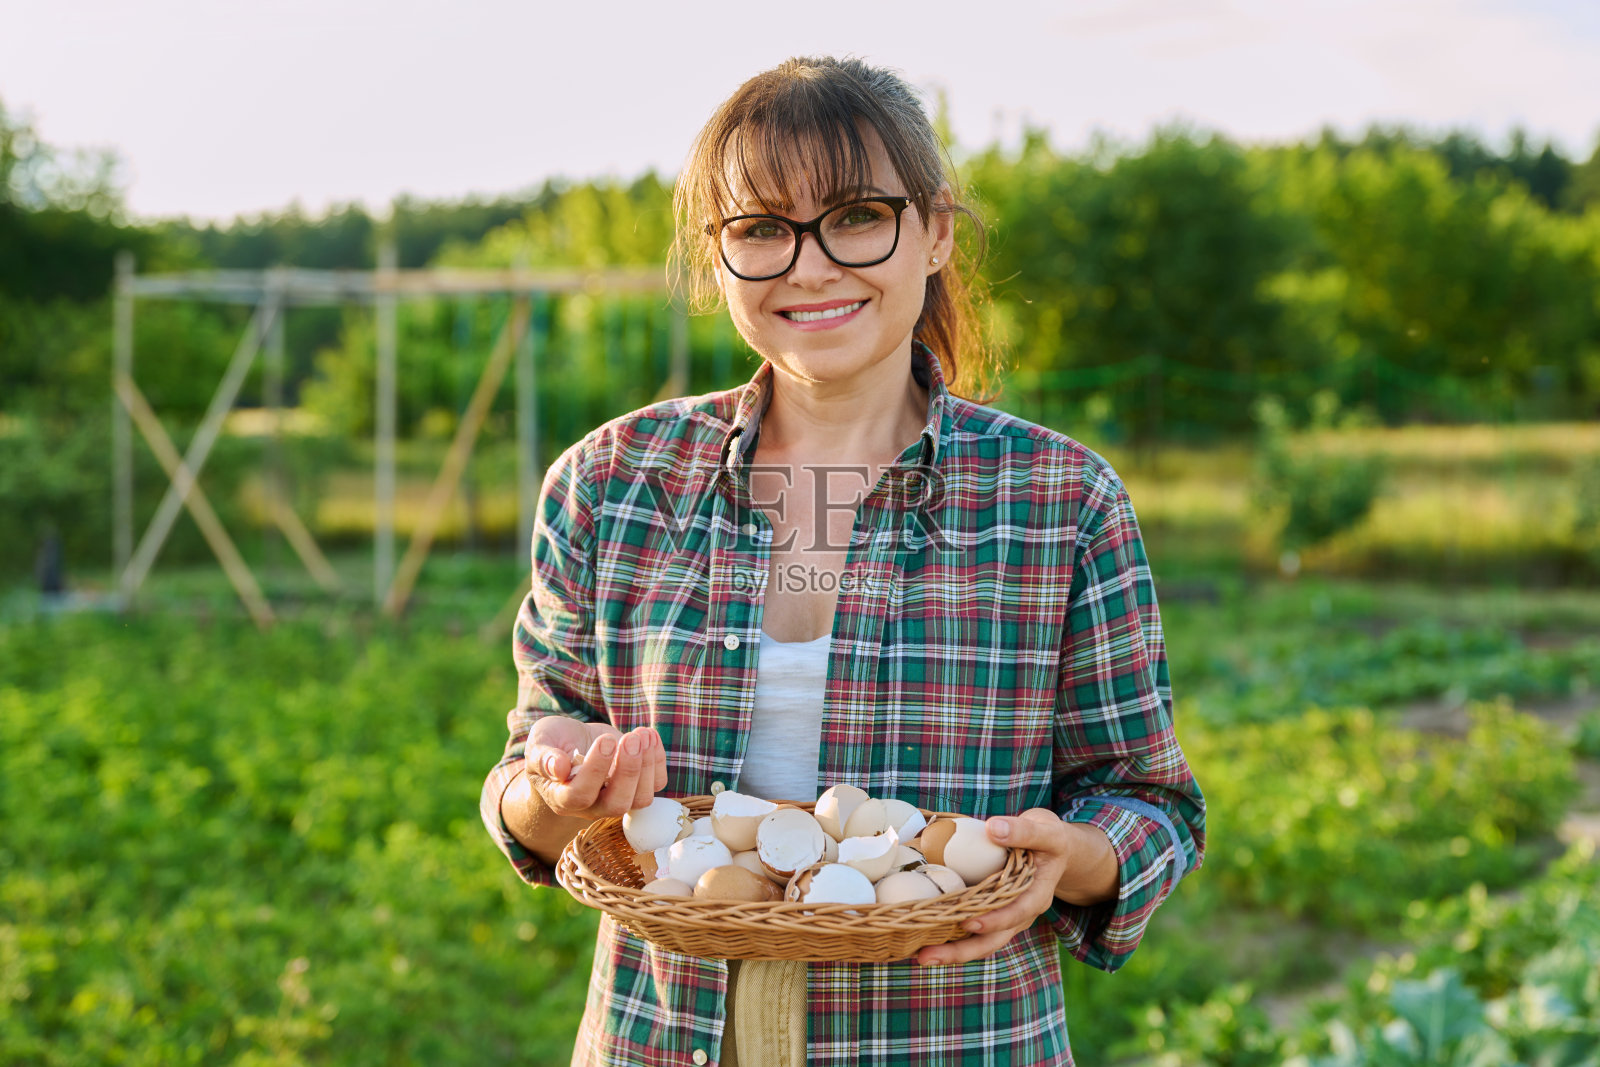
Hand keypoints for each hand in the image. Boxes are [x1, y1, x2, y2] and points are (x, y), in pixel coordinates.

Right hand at [526, 715, 667, 819]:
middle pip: (617, 804)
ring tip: (641, 734)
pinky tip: (649, 735)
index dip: (595, 770)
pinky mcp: (637, 786)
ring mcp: (617, 798)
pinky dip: (658, 760)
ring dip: (647, 764)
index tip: (605, 740)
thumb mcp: (539, 743)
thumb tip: (558, 767)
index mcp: (562, 798)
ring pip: (641, 798)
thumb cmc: (552, 743)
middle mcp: (592, 806)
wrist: (572, 742)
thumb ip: (543, 757)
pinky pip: (656, 783)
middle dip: (628, 771)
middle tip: (631, 738)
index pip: (580, 795)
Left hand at [915, 808, 1115, 966]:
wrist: (1057, 852)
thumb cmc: (1050, 839)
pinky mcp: (994, 914)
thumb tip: (993, 828)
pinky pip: (975, 931)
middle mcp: (1023, 912)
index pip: (1018, 912)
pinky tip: (925, 940)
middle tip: (927, 956)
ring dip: (952, 952)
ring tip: (920, 956)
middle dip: (962, 951)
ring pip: (983, 942)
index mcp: (1038, 894)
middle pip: (995, 939)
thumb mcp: (1045, 829)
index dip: (995, 920)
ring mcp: (1008, 917)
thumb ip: (1023, 830)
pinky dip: (953, 938)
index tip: (969, 922)